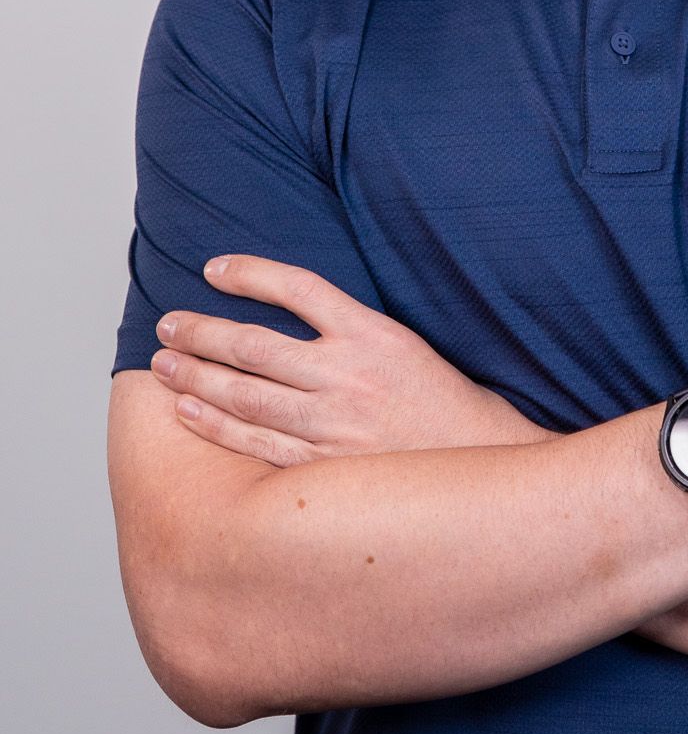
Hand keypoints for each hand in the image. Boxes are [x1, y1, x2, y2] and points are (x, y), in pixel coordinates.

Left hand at [150, 253, 555, 465]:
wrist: (477, 461)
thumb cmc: (438, 400)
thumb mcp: (403, 343)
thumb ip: (347, 327)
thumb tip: (283, 307)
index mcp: (373, 335)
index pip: (299, 288)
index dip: (251, 273)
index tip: (212, 268)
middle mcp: (349, 375)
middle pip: (255, 345)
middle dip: (201, 332)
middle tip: (168, 323)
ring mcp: (333, 424)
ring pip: (246, 394)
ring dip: (196, 377)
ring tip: (164, 364)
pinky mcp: (323, 465)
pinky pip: (255, 442)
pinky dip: (215, 425)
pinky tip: (188, 411)